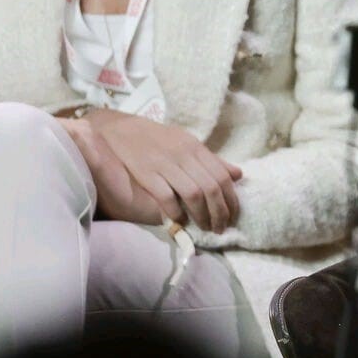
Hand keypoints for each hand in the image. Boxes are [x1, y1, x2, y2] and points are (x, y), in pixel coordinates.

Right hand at [79, 110, 242, 232]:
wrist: (119, 129)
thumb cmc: (157, 139)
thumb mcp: (187, 143)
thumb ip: (212, 161)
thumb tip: (238, 174)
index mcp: (196, 148)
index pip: (222, 177)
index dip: (231, 200)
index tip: (233, 216)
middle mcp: (184, 156)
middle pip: (211, 188)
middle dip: (219, 213)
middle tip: (220, 228)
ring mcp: (165, 165)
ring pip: (194, 194)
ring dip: (202, 216)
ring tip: (205, 227)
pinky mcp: (145, 174)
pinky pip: (166, 197)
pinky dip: (176, 212)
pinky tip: (180, 220)